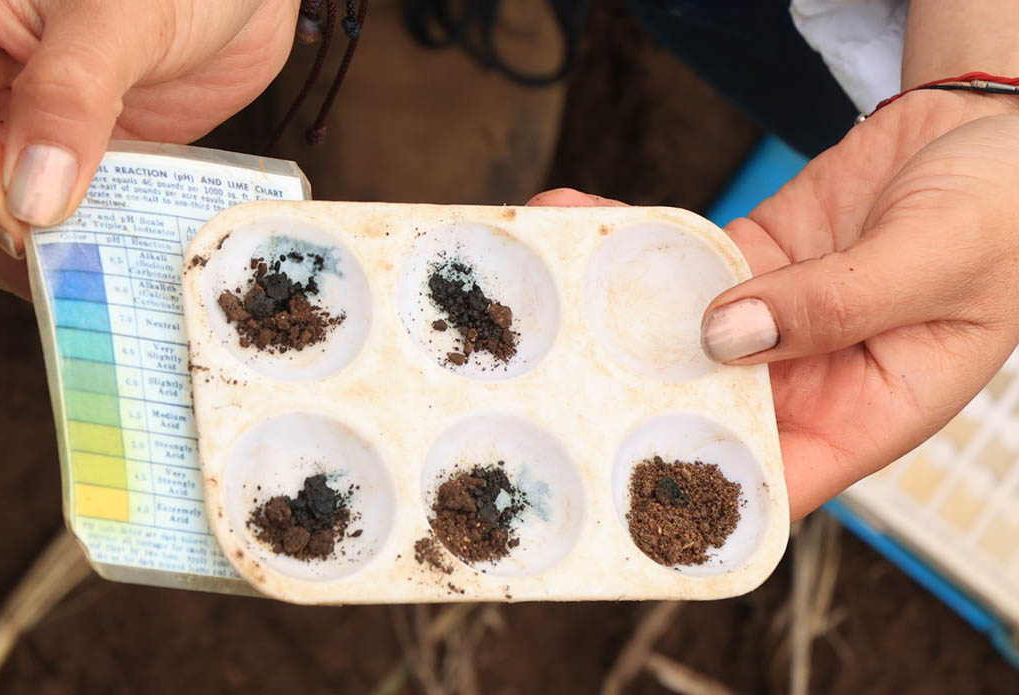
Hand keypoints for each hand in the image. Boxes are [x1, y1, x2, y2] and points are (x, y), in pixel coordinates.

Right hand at [0, 0, 298, 297]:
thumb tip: (30, 200)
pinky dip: (68, 261)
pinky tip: (111, 256)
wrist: (245, 0)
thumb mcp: (119, 13)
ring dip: (19, 256)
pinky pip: (39, 242)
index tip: (25, 200)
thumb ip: (70, 96)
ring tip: (91, 247)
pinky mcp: (66, 182)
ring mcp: (8, 144)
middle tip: (50, 228)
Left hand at [530, 91, 1018, 518]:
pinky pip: (680, 260)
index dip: (698, 496)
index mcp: (865, 412)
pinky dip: (632, 242)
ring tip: (542, 287)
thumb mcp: (938, 263)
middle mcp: (805, 378)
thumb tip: (725, 335)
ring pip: (674, 331)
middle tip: (545, 384)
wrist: (992, 129)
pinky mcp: (749, 262)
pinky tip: (581, 220)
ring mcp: (769, 318)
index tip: (617, 489)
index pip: (771, 482)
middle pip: (700, 410)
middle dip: (622, 399)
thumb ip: (838, 303)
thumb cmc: (1005, 209)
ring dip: (607, 312)